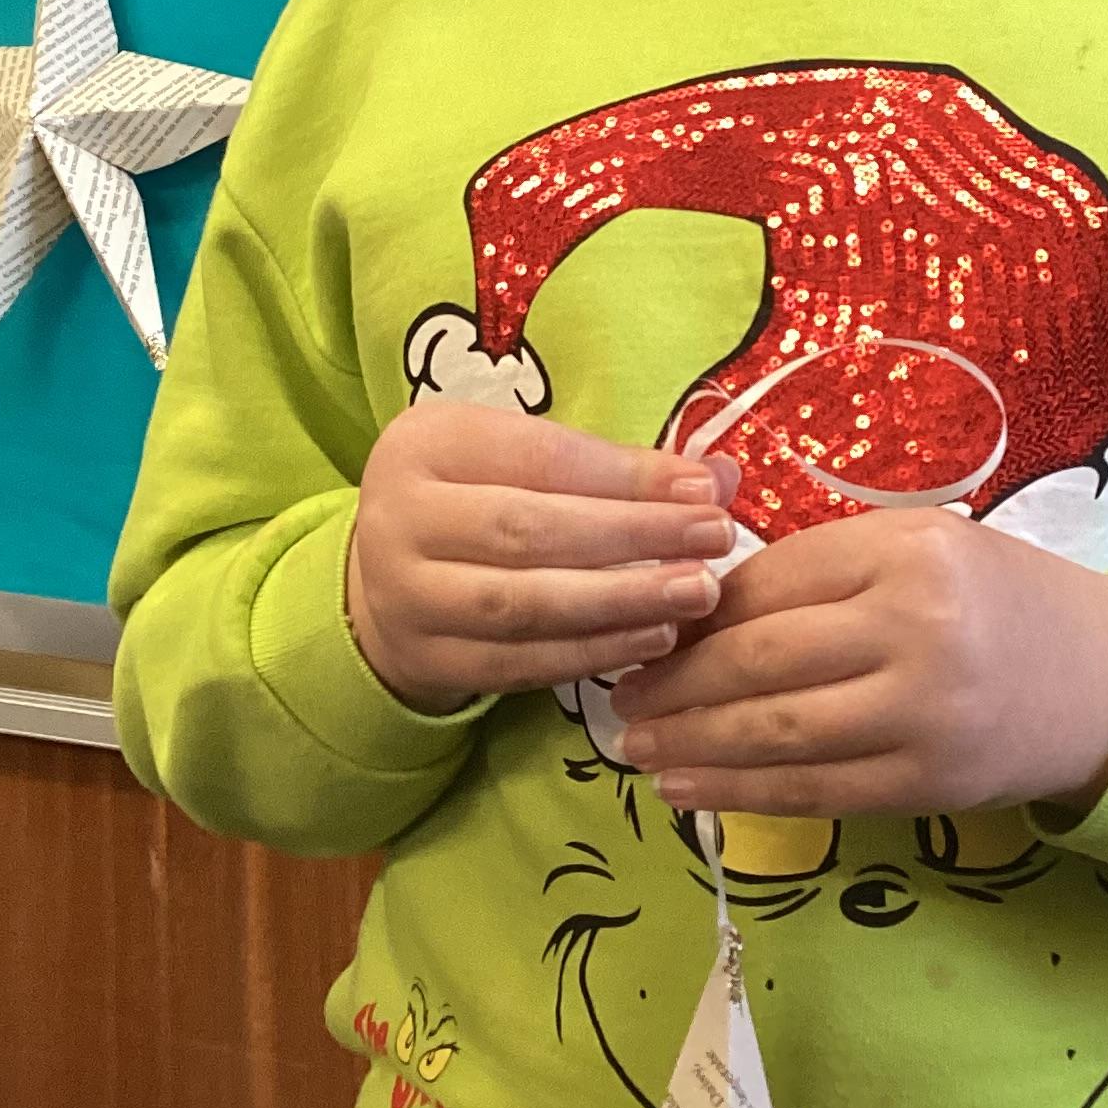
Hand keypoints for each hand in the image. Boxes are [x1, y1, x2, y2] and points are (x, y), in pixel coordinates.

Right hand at [345, 402, 740, 714]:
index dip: (628, 476)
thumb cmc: (476, 501)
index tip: (704, 489)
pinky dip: (594, 652)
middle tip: (715, 541)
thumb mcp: (522, 458)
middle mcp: (400, 518)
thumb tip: (719, 478)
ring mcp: (405, 598)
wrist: (388, 579)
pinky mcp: (429, 661)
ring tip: (695, 594)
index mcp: (425, 445)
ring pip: (523, 604)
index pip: (540, 457)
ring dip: (622, 602)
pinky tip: (653, 639)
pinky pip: (521, 663)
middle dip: (634, 536)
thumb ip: (613, 467)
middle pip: (529, 530)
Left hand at [606, 506, 1107, 820]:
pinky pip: (813, 790)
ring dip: (692, 745)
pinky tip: (688, 789)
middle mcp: (914, 627)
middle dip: (676, 684)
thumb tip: (696, 607)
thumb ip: (823, 570)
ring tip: (638, 748)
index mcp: (907, 551)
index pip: (770, 583)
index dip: (696, 614)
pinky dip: (740, 793)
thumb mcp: (922, 549)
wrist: (1106, 683)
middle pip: (761, 660)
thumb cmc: (996, 603)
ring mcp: (922, 712)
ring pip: (776, 731)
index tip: (646, 630)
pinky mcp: (926, 781)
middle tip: (621, 698)